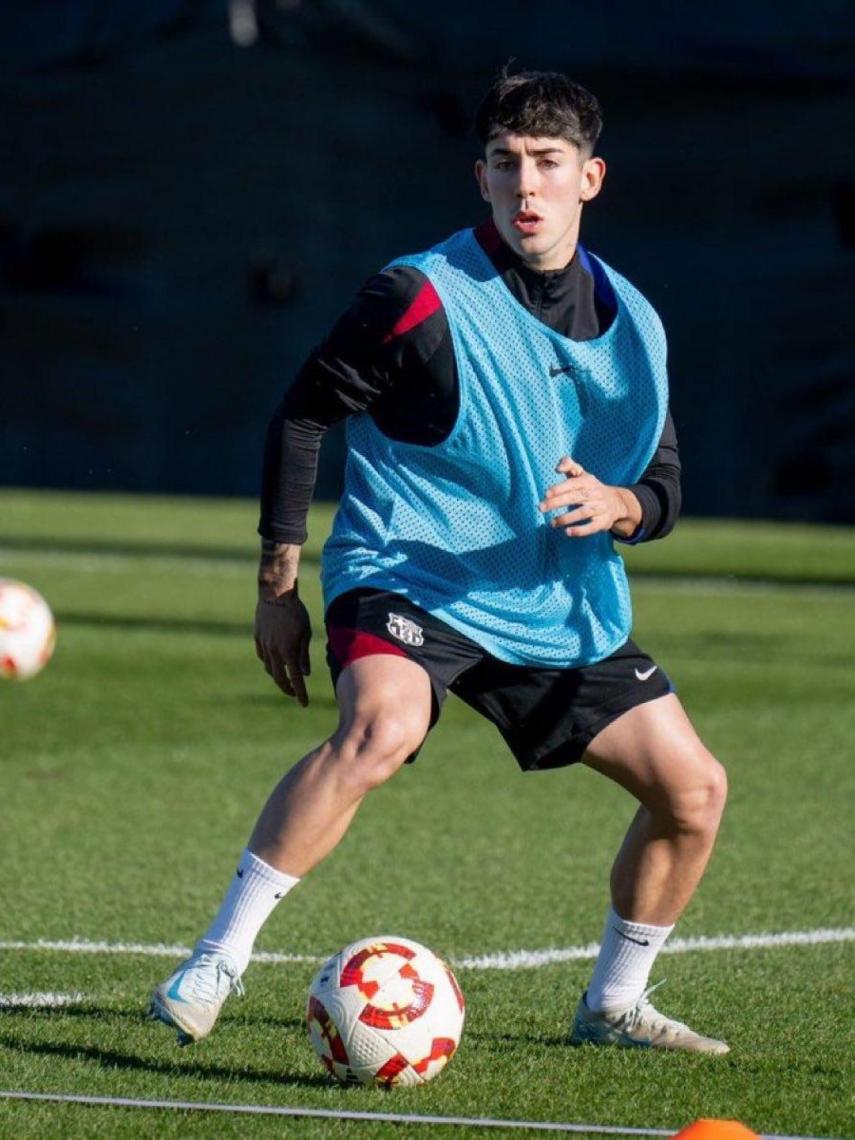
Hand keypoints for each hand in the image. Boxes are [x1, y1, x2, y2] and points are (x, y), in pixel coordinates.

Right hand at [254, 590, 311, 705]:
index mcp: (287, 651)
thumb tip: (304, 674)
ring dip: (278, 675)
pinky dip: (270, 662)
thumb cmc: (296, 613)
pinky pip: (263, 656)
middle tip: (294, 693)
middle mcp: (273, 651)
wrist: (275, 594)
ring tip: (286, 677)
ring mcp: (263, 645)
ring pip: (269, 668)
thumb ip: (303, 655)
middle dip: (287, 688)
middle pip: (278, 678)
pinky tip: (275, 662)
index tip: (304, 703)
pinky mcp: (257, 638)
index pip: (295, 678)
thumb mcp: (305, 633)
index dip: (300, 693)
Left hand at [539, 456, 640, 537]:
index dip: (560, 488)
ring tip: (552, 523)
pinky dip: (580, 530)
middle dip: (557, 503)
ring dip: (566, 518)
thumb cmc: (591, 487)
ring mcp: (599, 508)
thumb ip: (569, 465)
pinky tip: (568, 532)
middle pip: (575, 497)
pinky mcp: (603, 522)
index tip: (546, 494)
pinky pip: (592, 527)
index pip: (573, 484)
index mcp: (588, 482)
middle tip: (541, 507)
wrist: (616, 502)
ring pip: (583, 513)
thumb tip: (557, 468)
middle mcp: (595, 494)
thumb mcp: (582, 474)